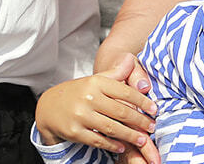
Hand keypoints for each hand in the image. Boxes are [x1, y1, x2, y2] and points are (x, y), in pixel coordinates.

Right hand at [35, 53, 159, 162]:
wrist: (49, 107)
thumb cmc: (77, 93)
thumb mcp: (95, 80)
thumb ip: (115, 73)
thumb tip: (131, 58)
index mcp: (96, 82)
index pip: (125, 92)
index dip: (142, 101)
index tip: (154, 109)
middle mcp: (88, 97)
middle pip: (121, 111)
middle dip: (140, 121)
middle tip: (152, 127)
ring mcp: (81, 115)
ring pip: (111, 127)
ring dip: (130, 135)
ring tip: (142, 140)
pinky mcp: (74, 131)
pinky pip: (98, 140)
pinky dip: (112, 145)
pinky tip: (122, 146)